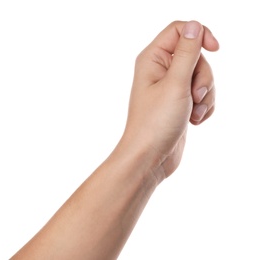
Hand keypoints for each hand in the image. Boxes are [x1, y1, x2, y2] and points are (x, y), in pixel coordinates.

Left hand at [122, 21, 218, 180]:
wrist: (150, 157)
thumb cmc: (155, 123)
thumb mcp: (175, 84)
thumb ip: (187, 53)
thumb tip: (194, 26)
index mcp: (153, 60)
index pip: (180, 31)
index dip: (200, 35)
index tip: (215, 48)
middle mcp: (161, 71)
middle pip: (196, 57)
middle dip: (203, 77)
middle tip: (194, 96)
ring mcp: (171, 88)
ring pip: (202, 77)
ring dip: (205, 96)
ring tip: (193, 114)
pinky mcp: (180, 103)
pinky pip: (202, 95)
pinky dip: (204, 107)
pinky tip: (195, 121)